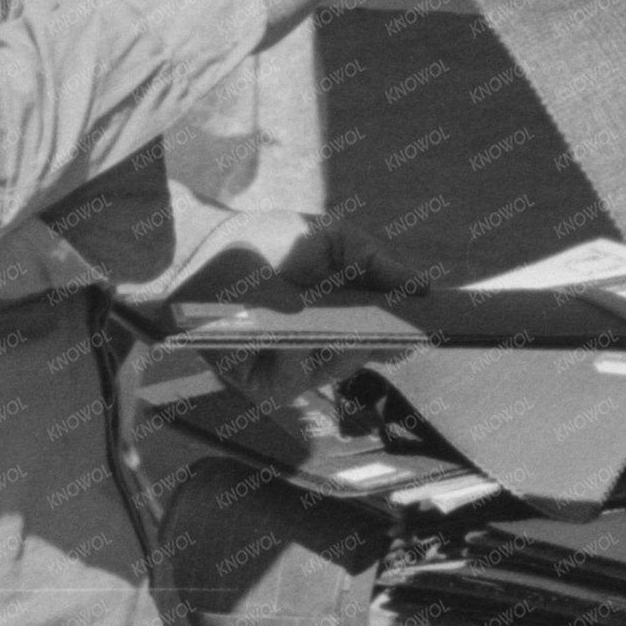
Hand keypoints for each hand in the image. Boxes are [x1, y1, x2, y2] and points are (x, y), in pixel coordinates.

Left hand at [181, 211, 425, 407]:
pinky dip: (298, 356)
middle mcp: (318, 346)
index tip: (429, 323)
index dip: (404, 330)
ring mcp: (291, 370)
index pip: (382, 334)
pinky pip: (296, 380)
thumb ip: (376, 260)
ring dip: (337, 343)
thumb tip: (424, 288)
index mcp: (338, 314)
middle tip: (387, 321)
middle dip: (378, 336)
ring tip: (329, 319)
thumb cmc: (260, 240)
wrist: (195, 247)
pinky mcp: (261, 388)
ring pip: (337, 368)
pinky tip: (291, 336)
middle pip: (367, 354)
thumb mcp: (329, 238)